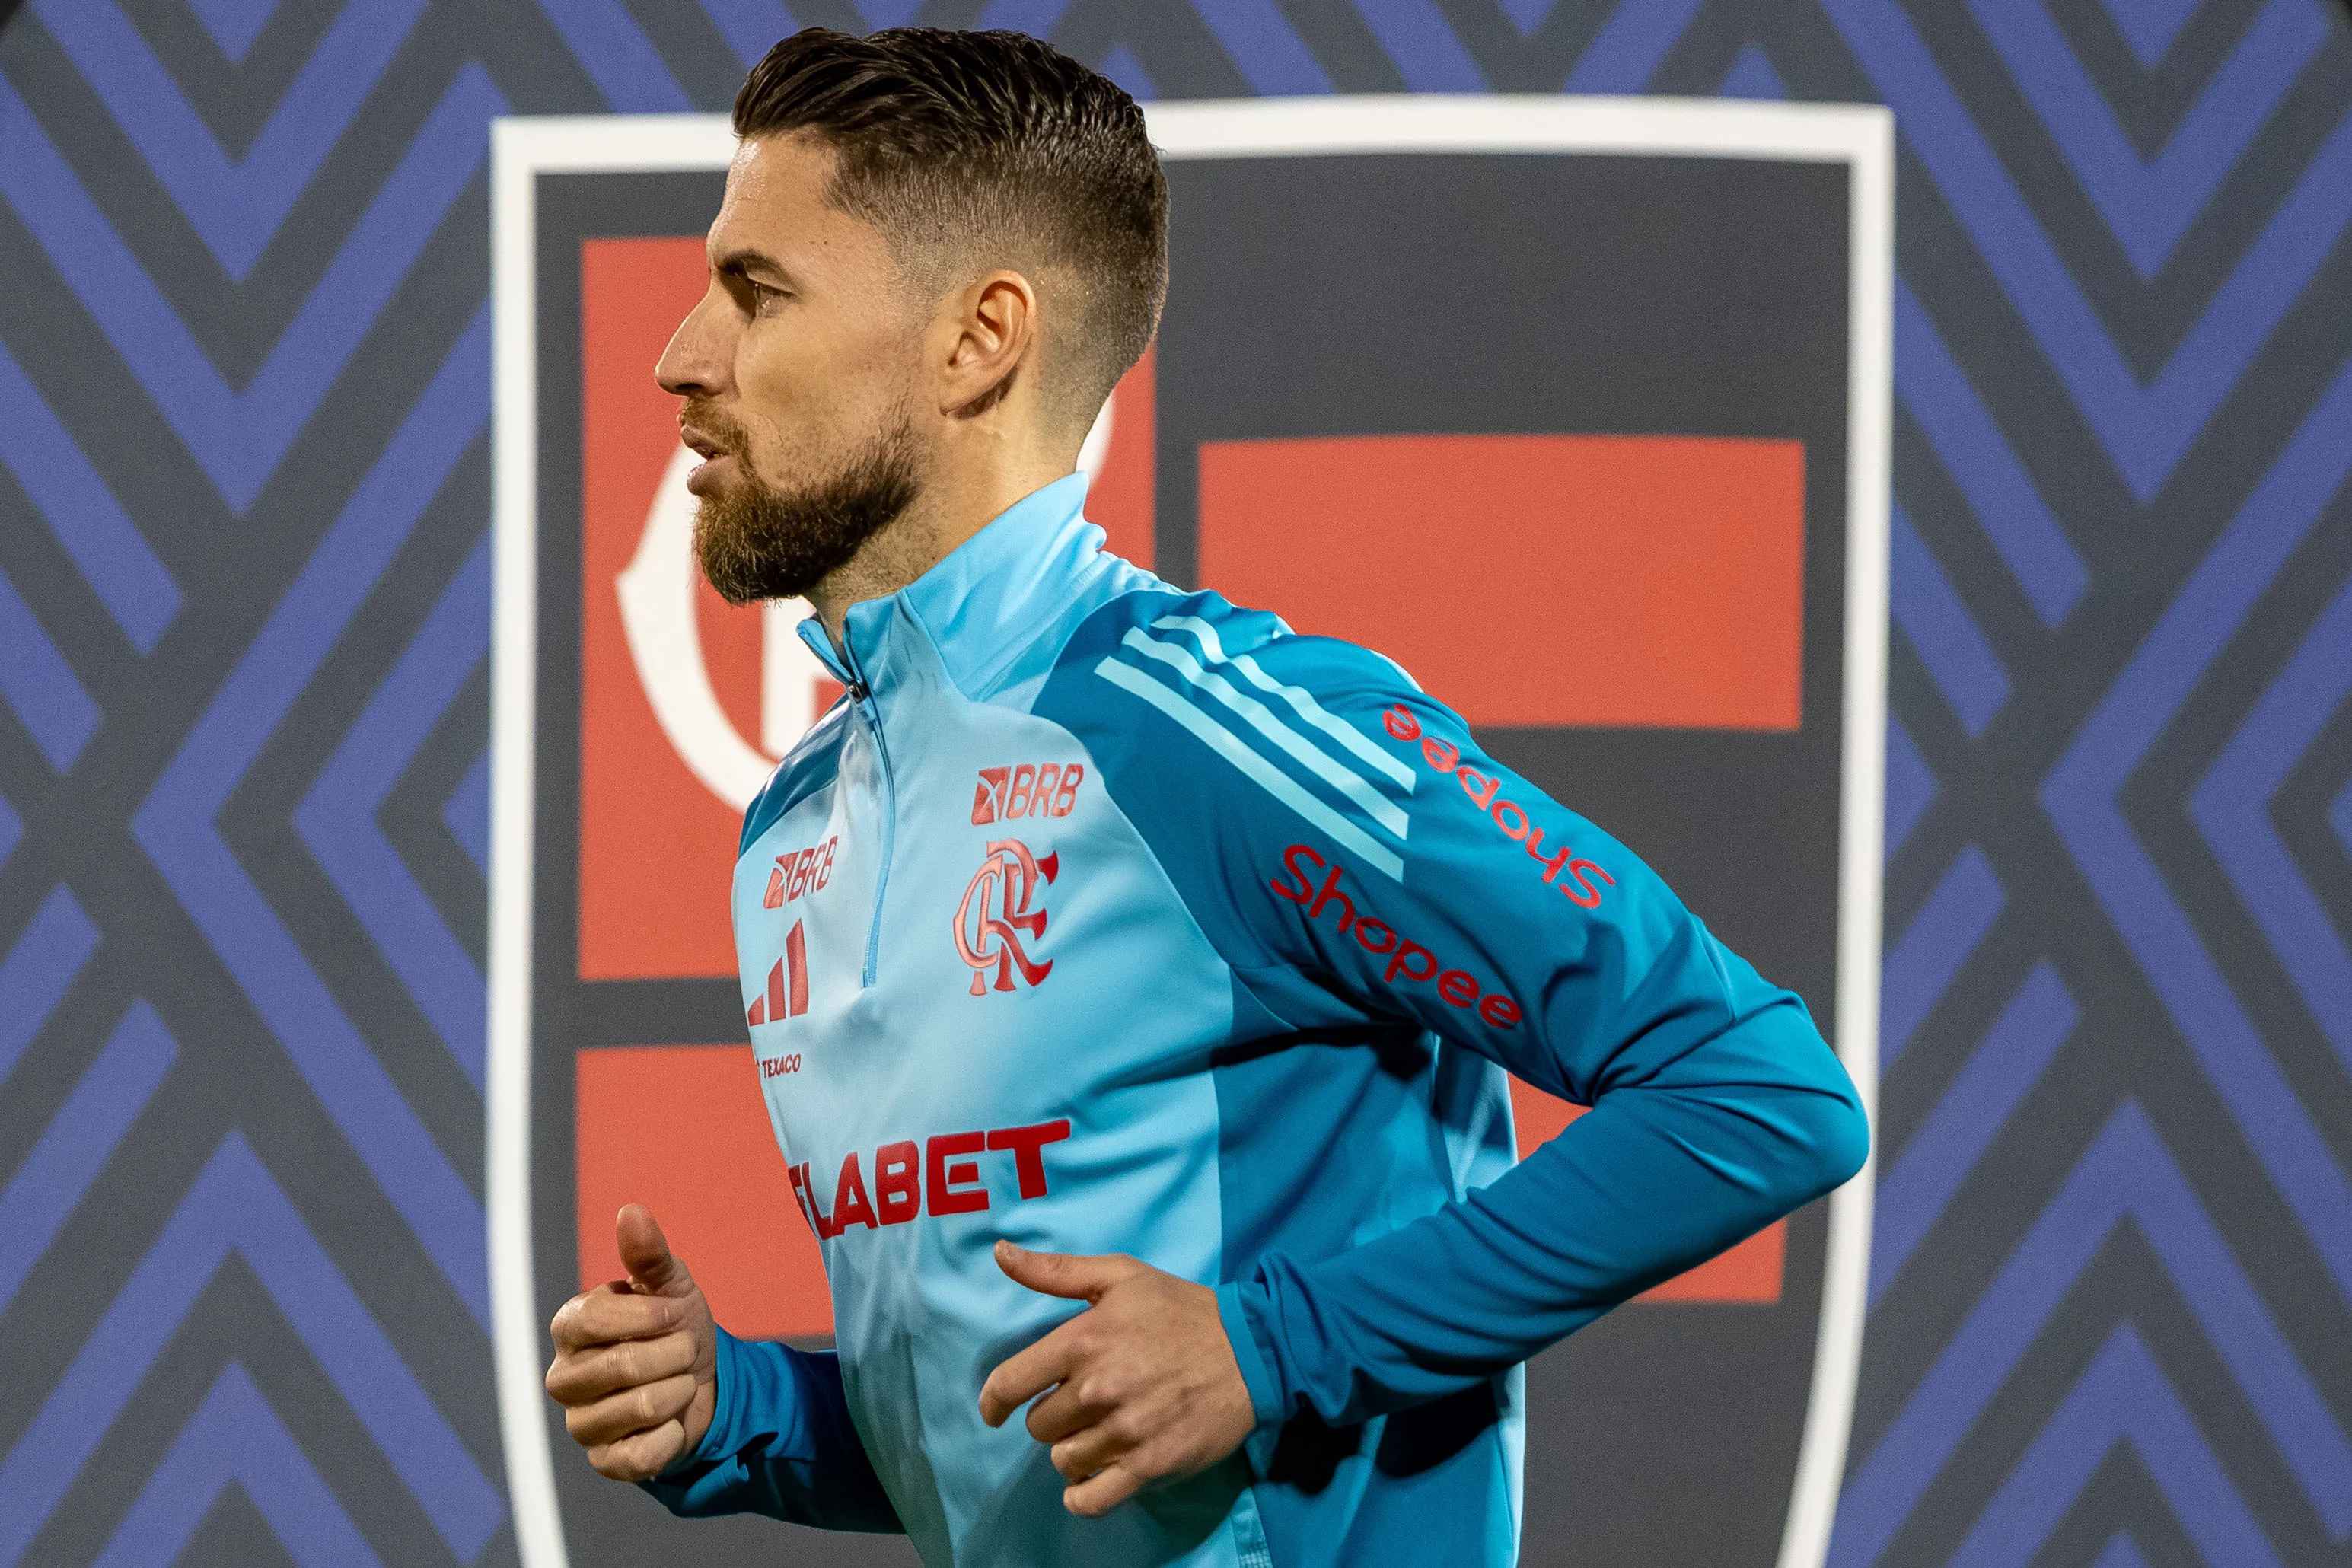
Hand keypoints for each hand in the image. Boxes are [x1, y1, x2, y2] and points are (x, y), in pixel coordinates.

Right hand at [544, 1205, 717, 1481]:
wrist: (705, 1383)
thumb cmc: (676, 1327)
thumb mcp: (672, 1286)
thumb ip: (649, 1254)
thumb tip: (630, 1211)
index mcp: (571, 1325)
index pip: (594, 1318)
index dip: (647, 1316)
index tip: (674, 1312)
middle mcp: (564, 1376)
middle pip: (623, 1366)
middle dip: (674, 1355)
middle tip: (683, 1350)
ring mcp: (579, 1423)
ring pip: (639, 1408)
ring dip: (679, 1391)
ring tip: (678, 1382)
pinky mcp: (602, 1462)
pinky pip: (642, 1456)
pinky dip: (673, 1434)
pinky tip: (672, 1421)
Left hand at [978, 1242, 1256, 1517]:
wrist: (1251, 1350)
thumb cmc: (1182, 1310)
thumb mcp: (1121, 1276)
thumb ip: (1056, 1271)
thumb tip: (1001, 1253)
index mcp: (1083, 1340)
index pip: (1010, 1383)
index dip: (994, 1402)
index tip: (995, 1410)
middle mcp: (1097, 1389)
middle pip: (1039, 1426)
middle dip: (1053, 1416)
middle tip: (1084, 1402)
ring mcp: (1123, 1431)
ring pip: (1064, 1461)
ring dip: (1074, 1450)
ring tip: (1100, 1431)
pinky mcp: (1149, 1465)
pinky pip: (1091, 1499)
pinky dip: (1084, 1495)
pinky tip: (1093, 1478)